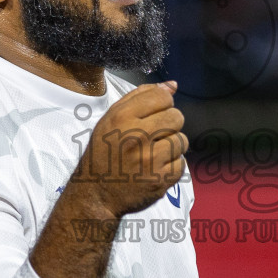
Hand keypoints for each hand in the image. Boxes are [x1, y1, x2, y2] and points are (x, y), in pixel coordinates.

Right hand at [70, 82, 187, 218]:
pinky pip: (181, 164)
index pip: (163, 97)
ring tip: (154, 152)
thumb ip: (141, 97)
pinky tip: (156, 167)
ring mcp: (149, 160)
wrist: (96, 192)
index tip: (155, 114)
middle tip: (156, 134)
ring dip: (172, 146)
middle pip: (177, 117)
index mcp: (122, 117)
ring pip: (181, 141)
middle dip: (170, 124)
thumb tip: (173, 85)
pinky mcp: (159, 180)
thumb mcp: (112, 119)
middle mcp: (136, 136)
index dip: (163, 104)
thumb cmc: (104, 152)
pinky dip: (171, 166)